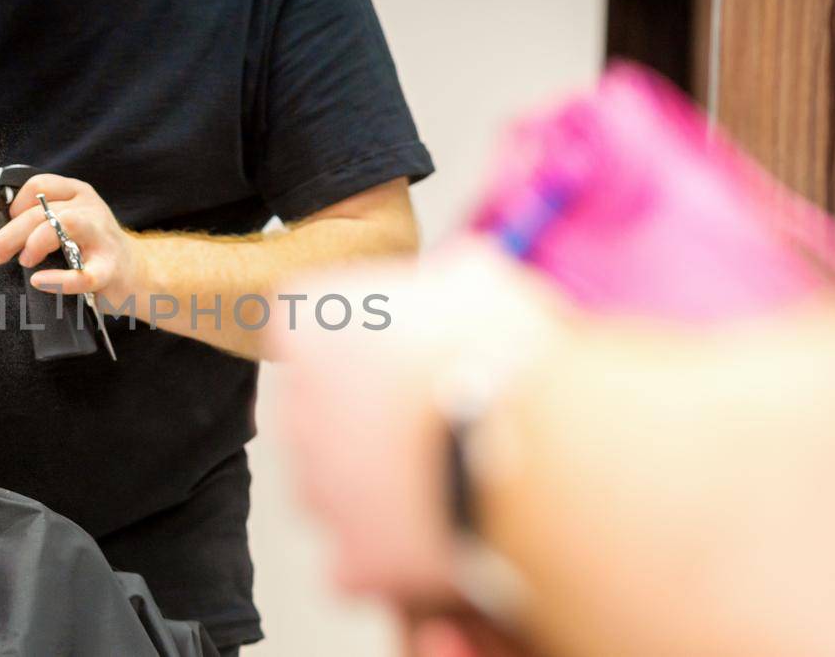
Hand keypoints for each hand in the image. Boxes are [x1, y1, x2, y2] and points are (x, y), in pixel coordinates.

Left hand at [0, 174, 143, 303]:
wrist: (138, 273)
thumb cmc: (93, 248)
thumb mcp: (62, 222)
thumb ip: (26, 216)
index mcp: (76, 193)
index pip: (37, 185)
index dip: (12, 204)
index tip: (1, 224)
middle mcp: (90, 208)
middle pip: (42, 209)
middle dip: (10, 233)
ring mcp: (102, 236)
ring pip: (63, 225)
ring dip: (35, 243)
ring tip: (25, 261)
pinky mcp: (109, 268)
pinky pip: (82, 274)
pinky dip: (57, 280)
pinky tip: (40, 282)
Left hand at [266, 238, 567, 612]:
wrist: (539, 454)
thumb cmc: (509, 356)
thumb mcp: (483, 283)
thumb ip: (448, 278)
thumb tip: (456, 276)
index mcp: (310, 327)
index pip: (301, 327)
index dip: (352, 340)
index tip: (396, 350)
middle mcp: (295, 409)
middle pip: (315, 413)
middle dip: (363, 416)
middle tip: (432, 416)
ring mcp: (318, 490)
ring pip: (335, 487)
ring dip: (377, 485)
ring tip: (449, 477)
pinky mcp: (351, 558)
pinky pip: (359, 557)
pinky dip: (393, 553)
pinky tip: (443, 535)